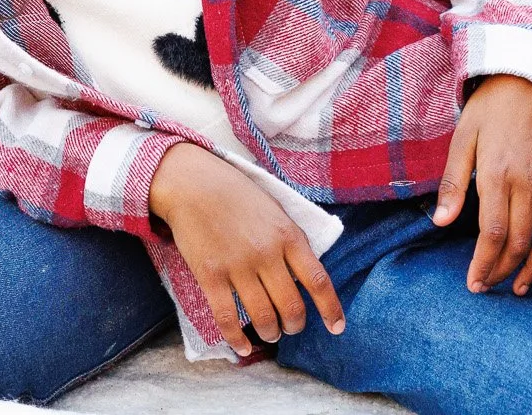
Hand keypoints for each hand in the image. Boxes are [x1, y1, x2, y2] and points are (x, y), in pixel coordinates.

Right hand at [148, 142, 345, 355]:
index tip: (337, 328)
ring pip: (263, 317)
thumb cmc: (237, 195)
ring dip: (270, 333)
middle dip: (294, 325)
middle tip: (291, 326)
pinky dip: (236, 339)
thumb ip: (291, 241)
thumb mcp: (275, 211)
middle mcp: (267, 253)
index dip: (331, 309)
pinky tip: (241, 348)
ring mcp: (238, 265)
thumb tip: (305, 278)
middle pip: (291, 306)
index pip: (318, 280)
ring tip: (270, 333)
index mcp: (288, 235)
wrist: (193, 184)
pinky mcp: (210, 275)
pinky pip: (227, 317)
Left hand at [431, 74, 531, 295]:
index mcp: (498, 174)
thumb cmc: (489, 109)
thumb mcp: (462, 139)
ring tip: (517, 287)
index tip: (473, 283)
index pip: (493, 233)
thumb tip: (439, 222)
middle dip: (503, 271)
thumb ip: (452, 183)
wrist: (528, 81)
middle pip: (520, 242)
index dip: (484, 263)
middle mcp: (528, 183)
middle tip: (487, 287)